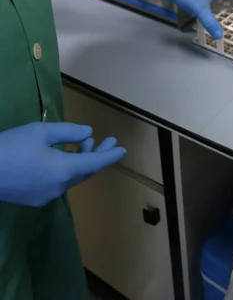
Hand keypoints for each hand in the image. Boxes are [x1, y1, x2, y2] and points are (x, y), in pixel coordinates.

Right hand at [0, 122, 126, 206]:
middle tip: (109, 140)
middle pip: (85, 171)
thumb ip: (69, 132)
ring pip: (72, 177)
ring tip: (85, 141)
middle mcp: (59, 187)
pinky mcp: (34, 198)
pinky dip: (67, 168)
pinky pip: (58, 183)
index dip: (109, 156)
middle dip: (98, 154)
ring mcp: (46, 196)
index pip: (94, 164)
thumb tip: (88, 133)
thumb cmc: (12, 147)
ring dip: (81, 159)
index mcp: (63, 171)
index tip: (123, 150)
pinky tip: (64, 155)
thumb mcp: (41, 131)